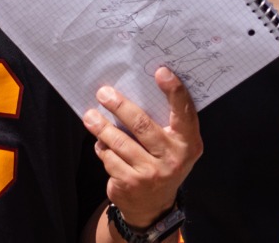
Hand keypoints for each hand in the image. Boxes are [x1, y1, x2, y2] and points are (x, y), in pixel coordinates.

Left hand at [82, 67, 202, 228]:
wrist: (154, 207)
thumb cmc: (162, 161)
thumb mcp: (173, 144)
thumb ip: (165, 122)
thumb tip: (135, 89)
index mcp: (188, 142)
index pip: (184, 112)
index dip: (174, 91)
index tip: (161, 71)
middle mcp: (173, 158)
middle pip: (142, 125)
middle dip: (120, 106)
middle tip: (104, 93)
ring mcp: (151, 173)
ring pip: (119, 142)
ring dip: (101, 127)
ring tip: (90, 116)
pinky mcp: (130, 183)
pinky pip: (109, 158)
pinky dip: (102, 148)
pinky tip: (101, 143)